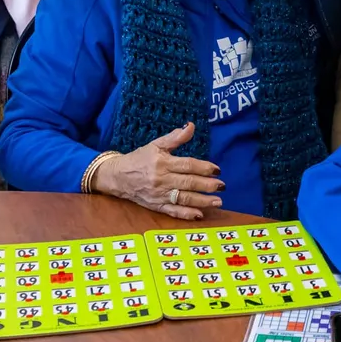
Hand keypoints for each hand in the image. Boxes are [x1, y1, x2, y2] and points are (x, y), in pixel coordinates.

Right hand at [92, 123, 223, 219]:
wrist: (117, 177)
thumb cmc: (139, 159)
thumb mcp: (156, 144)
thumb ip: (175, 137)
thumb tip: (191, 126)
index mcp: (162, 163)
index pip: (187, 165)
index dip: (203, 167)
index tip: (217, 169)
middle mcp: (162, 180)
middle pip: (188, 183)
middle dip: (207, 185)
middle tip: (222, 186)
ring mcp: (159, 195)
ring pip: (184, 199)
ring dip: (202, 201)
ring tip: (218, 201)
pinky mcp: (156, 206)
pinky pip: (173, 211)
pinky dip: (186, 214)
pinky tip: (199, 215)